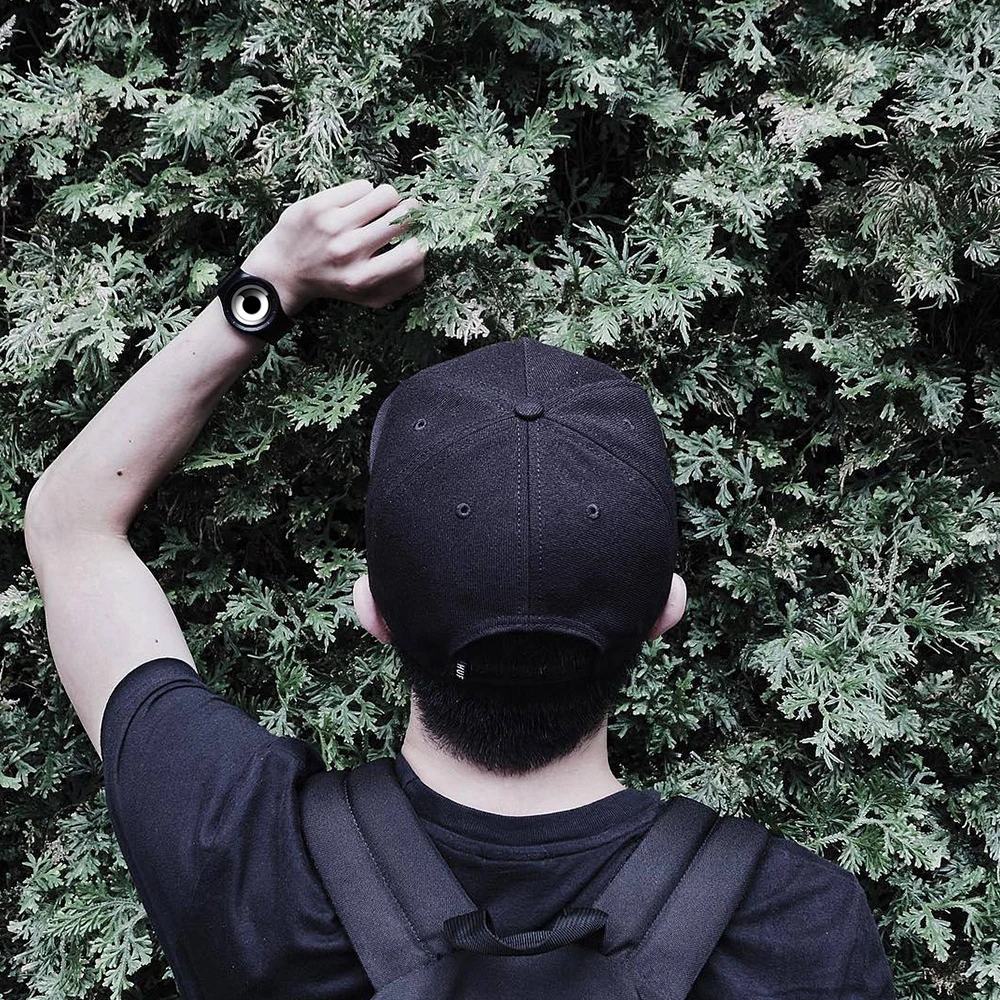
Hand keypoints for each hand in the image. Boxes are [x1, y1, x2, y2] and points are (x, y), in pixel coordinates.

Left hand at [240, 179, 425, 315]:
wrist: (282, 271)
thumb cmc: (333, 283)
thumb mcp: (368, 297)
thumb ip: (402, 284)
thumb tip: (426, 257)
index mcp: (363, 278)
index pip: (414, 252)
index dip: (423, 239)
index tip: (418, 235)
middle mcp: (349, 251)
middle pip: (403, 217)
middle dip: (411, 213)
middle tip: (405, 214)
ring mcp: (332, 225)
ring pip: (386, 194)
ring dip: (390, 199)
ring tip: (380, 207)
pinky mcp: (318, 205)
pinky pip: (362, 185)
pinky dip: (365, 193)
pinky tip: (355, 204)